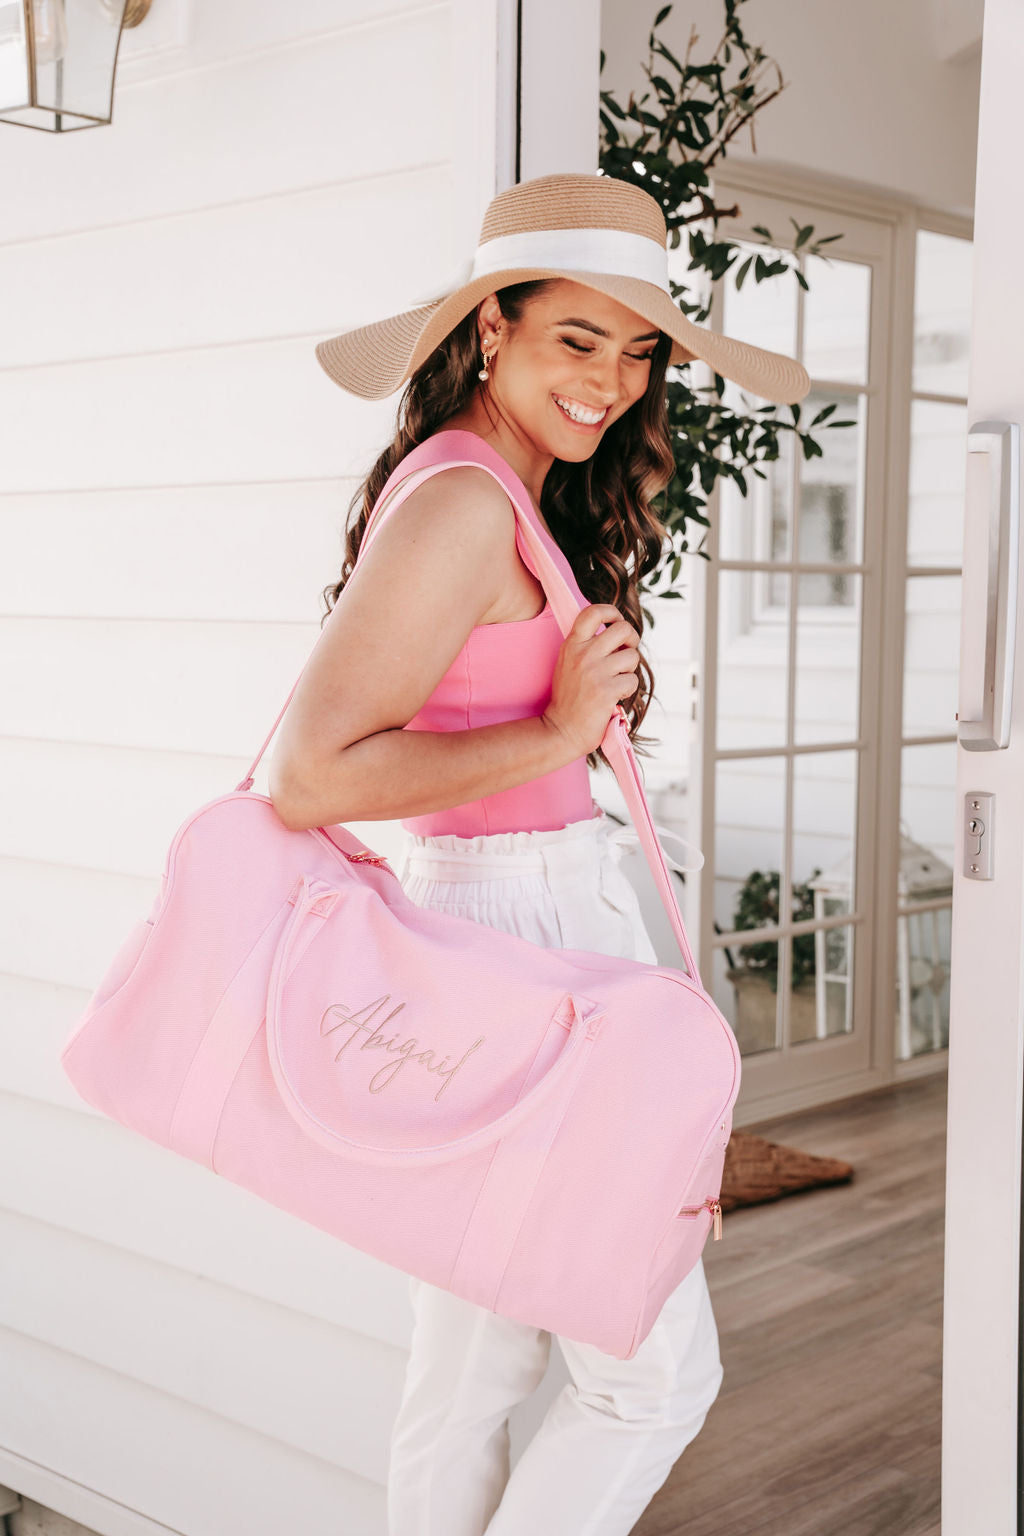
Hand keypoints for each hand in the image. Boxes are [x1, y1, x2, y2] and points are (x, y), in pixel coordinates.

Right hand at [541, 604, 638, 757]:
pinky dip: (628, 690)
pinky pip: (632, 681)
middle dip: (632, 640)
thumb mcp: (568, 664)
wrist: (561, 730)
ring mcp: (595, 672)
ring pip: (632, 656)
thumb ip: (586, 646)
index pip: (593, 612)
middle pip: (623, 629)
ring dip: (629, 670)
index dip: (612, 612)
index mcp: (572, 645)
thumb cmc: (569, 698)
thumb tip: (618, 632)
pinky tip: (614, 697)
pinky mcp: (606, 691)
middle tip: (626, 651)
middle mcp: (583, 654)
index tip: (617, 621)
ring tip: (616, 681)